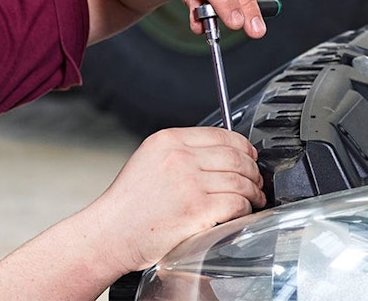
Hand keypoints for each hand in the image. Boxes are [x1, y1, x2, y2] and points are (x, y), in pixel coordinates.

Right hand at [86, 127, 265, 271]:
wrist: (111, 232)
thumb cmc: (127, 204)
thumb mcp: (148, 160)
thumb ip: (180, 152)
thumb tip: (217, 155)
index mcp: (168, 140)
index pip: (221, 134)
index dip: (243, 146)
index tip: (249, 156)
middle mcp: (180, 157)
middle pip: (235, 156)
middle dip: (252, 170)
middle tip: (256, 181)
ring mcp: (190, 183)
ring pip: (240, 180)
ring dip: (253, 191)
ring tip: (254, 199)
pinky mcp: (198, 208)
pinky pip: (236, 202)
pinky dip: (245, 208)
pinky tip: (242, 212)